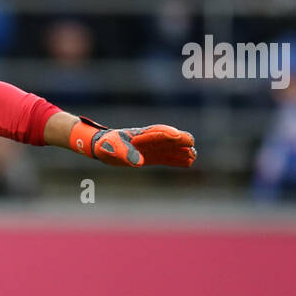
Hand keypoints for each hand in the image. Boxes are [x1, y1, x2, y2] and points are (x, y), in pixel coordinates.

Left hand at [69, 116, 196, 167]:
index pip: (157, 132)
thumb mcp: (111, 149)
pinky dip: (178, 159)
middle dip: (180, 140)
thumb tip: (138, 163)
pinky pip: (168, 157)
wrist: (103, 147)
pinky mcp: (153, 156)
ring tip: (193, 156)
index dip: (167, 134)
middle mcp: (150, 139)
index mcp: (140, 135)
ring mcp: (153, 148)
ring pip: (172, 148)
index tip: (177, 136)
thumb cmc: (107, 145)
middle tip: (190, 146)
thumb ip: (124, 154)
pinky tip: (189, 162)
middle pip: (169, 137)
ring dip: (182, 151)